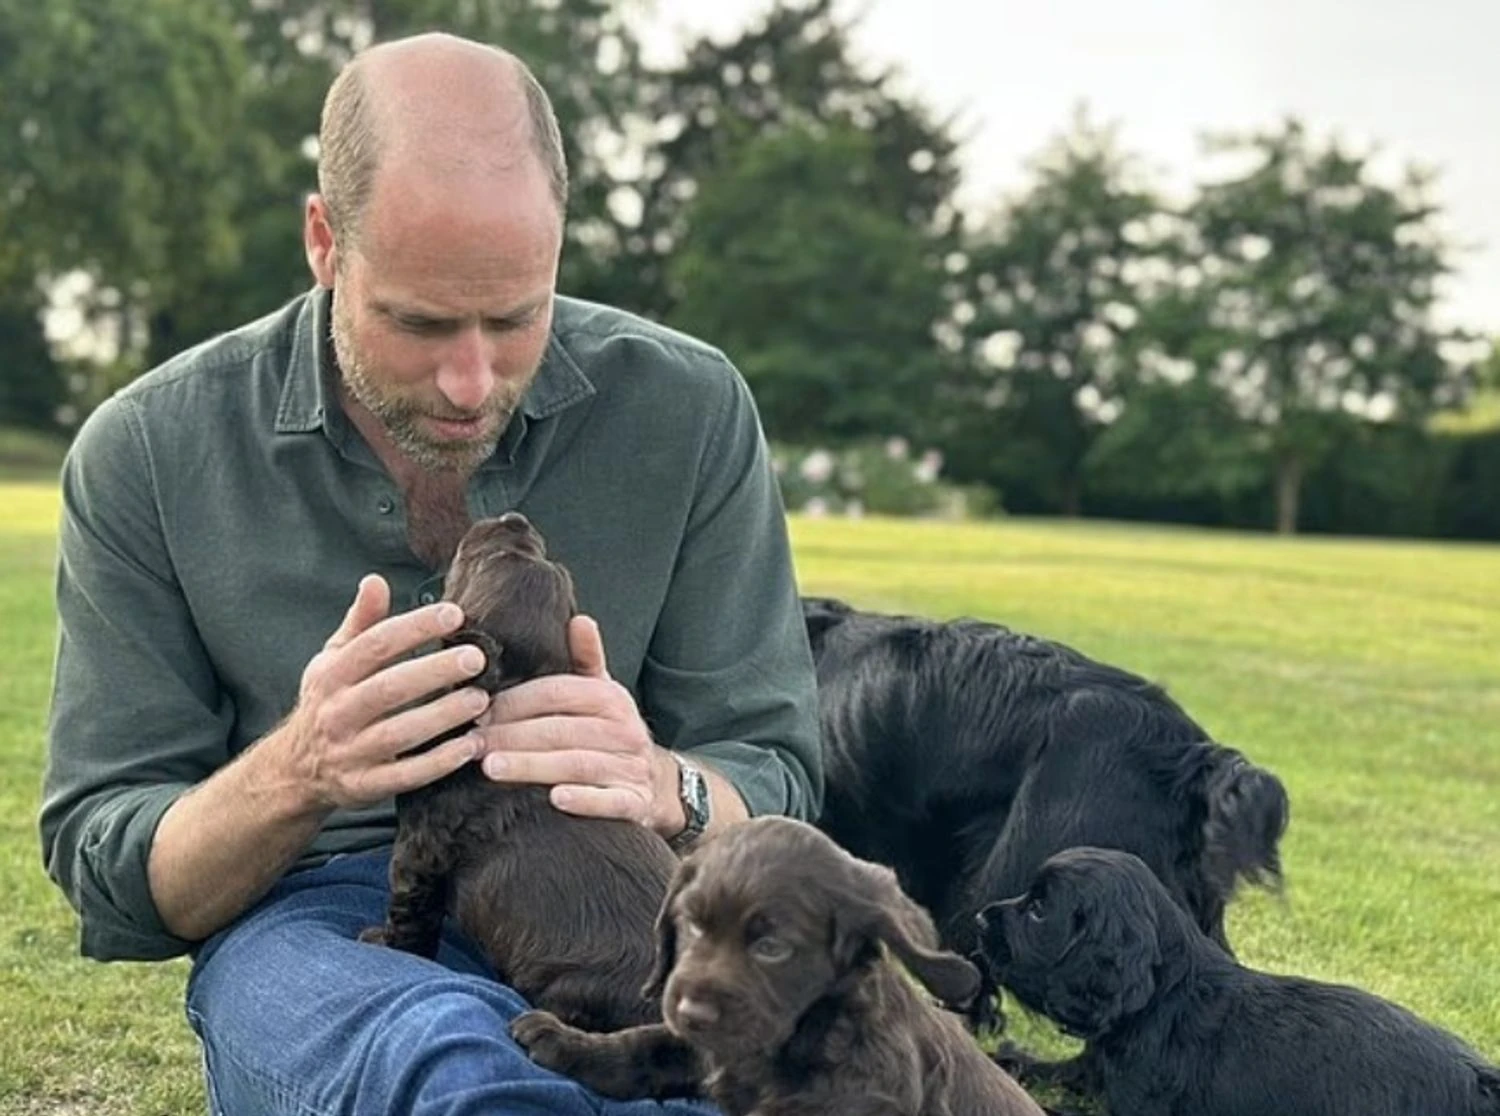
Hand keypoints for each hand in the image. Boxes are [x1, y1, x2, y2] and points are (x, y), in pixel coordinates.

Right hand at [276, 574, 490, 809]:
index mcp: (331, 675)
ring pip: (399, 734)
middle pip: (388, 688)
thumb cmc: (328, 702)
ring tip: (481, 700)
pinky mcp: (365, 786)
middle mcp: (337, 713)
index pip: (374, 645)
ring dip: (442, 717)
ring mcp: (349, 753)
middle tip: (477, 658)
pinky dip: (438, 763)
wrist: (295, 770)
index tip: (454, 614)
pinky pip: (405, 776)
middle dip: (434, 671)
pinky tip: (471, 747)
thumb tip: (375, 580)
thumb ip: (360, 623)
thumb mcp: (333, 660)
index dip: (414, 627)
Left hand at [473, 615, 685, 833]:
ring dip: (533, 766)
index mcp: (611, 698)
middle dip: (511, 736)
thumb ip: (586, 659)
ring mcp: (631, 768)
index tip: (478, 711)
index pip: (557, 693)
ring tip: (492, 768)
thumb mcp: (603, 694)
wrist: (656, 785)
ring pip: (577, 764)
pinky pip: (610, 802)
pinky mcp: (635, 803)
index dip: (515, 702)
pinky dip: (584, 800)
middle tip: (471, 744)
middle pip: (560, 730)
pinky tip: (555, 800)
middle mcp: (625, 730)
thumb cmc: (611, 735)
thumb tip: (579, 619)